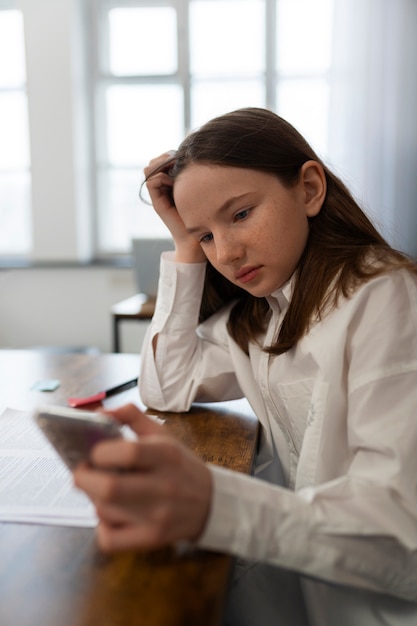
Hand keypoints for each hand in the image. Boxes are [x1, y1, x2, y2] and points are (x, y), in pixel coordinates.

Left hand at [73, 404, 212, 551]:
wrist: (211, 503)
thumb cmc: (180, 465)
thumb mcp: (163, 435)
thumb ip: (131, 417)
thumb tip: (98, 413)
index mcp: (166, 455)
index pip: (128, 453)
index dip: (101, 452)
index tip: (93, 452)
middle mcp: (164, 487)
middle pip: (109, 488)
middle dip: (84, 478)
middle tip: (83, 472)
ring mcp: (157, 517)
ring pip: (105, 511)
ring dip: (94, 499)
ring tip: (101, 491)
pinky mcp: (151, 538)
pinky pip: (110, 539)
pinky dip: (101, 527)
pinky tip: (110, 515)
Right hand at [144, 152, 205, 262]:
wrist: (195, 237)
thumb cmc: (203, 213)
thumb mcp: (198, 189)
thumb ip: (191, 175)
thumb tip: (193, 157)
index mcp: (171, 182)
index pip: (161, 160)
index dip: (168, 155)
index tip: (181, 156)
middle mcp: (162, 187)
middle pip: (153, 162)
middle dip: (164, 157)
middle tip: (177, 160)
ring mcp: (158, 195)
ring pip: (149, 170)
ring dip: (161, 165)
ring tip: (174, 169)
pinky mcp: (157, 203)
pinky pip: (151, 182)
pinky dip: (160, 176)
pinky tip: (172, 181)